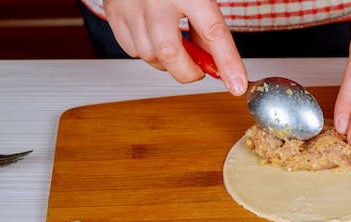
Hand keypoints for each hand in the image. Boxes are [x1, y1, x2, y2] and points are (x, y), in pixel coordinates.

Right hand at [103, 0, 247, 94]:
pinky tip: (154, 38)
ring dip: (167, 63)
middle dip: (187, 72)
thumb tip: (213, 62)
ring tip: (176, 46)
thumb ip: (206, 26)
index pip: (213, 32)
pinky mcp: (114, 12)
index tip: (236, 85)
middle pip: (170, 53)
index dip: (227, 62)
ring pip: (149, 56)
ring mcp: (131, 5)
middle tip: (198, 70)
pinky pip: (132, 50)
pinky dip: (147, 53)